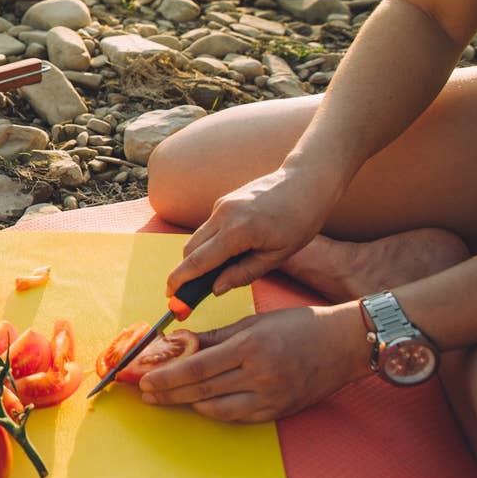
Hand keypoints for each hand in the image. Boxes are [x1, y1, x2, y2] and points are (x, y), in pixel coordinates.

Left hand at [136, 304, 372, 422]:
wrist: (343, 344)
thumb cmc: (298, 326)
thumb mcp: (252, 323)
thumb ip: (213, 336)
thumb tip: (178, 343)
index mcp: (250, 347)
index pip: (196, 367)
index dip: (166, 376)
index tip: (144, 378)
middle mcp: (259, 375)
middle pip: (201, 390)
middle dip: (168, 392)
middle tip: (145, 393)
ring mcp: (270, 396)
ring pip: (216, 408)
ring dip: (186, 404)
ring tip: (165, 398)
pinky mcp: (278, 411)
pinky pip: (237, 416)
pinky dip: (213, 411)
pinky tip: (197, 405)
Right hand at [167, 166, 343, 295]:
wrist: (306, 182)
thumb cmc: (300, 220)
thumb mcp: (277, 256)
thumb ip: (244, 274)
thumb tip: (215, 289)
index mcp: (238, 231)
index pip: (198, 261)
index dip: (180, 280)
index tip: (170, 296)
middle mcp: (223, 215)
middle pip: (190, 250)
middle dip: (186, 272)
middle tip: (190, 293)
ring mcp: (221, 205)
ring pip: (197, 238)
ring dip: (198, 258)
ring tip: (214, 274)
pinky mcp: (223, 201)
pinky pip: (208, 228)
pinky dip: (210, 244)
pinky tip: (229, 252)